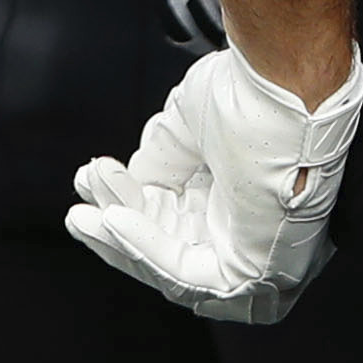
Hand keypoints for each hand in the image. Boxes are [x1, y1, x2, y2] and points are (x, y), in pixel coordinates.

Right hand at [66, 44, 362, 324]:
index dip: (128, 206)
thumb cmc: (252, 97)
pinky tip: (114, 219)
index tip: (90, 181)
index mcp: (242, 196)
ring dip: (122, 240)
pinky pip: (185, 270)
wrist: (285, 90)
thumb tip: (132, 184)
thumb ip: (158, 163)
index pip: (174, 219)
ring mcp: (255, 254)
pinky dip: (144, 246)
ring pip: (170, 265)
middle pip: (167, 246)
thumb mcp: (185, 130)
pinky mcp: (253, 271)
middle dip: (116, 228)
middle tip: (78, 211)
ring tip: (86, 215)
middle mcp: (251, 230)